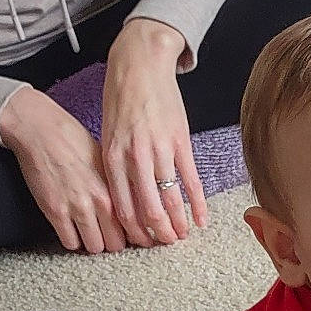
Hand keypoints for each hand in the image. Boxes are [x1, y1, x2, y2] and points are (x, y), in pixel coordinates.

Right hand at [0, 85, 126, 253]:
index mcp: (116, 187)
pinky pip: (69, 243)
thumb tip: (131, 205)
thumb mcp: (106, 161)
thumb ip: (118, 187)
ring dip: (93, 243)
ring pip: (94, 247)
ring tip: (89, 233)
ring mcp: (77, 208)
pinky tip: (72, 230)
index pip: (135, 226)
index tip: (132, 237)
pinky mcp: (55, 212)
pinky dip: (72, 240)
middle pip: (116, 244)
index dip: (134, 235)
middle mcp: (100, 200)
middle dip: (113, 242)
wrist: (40, 130)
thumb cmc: (72, 140)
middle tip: (107, 237)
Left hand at [102, 18, 208, 245]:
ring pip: (171, 198)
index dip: (134, 231)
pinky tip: (202, 219)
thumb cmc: (121, 98)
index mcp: (113, 157)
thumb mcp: (108, 133)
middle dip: (158, 234)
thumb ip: (115, 165)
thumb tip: (123, 198)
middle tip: (165, 246)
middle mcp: (136, 157)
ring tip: (183, 237)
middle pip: (148, 209)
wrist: (140, 63)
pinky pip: (191, 179)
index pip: (123, 207)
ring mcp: (160, 150)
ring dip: (179, 223)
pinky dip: (198, 203)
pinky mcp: (180, 141)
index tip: (143, 243)